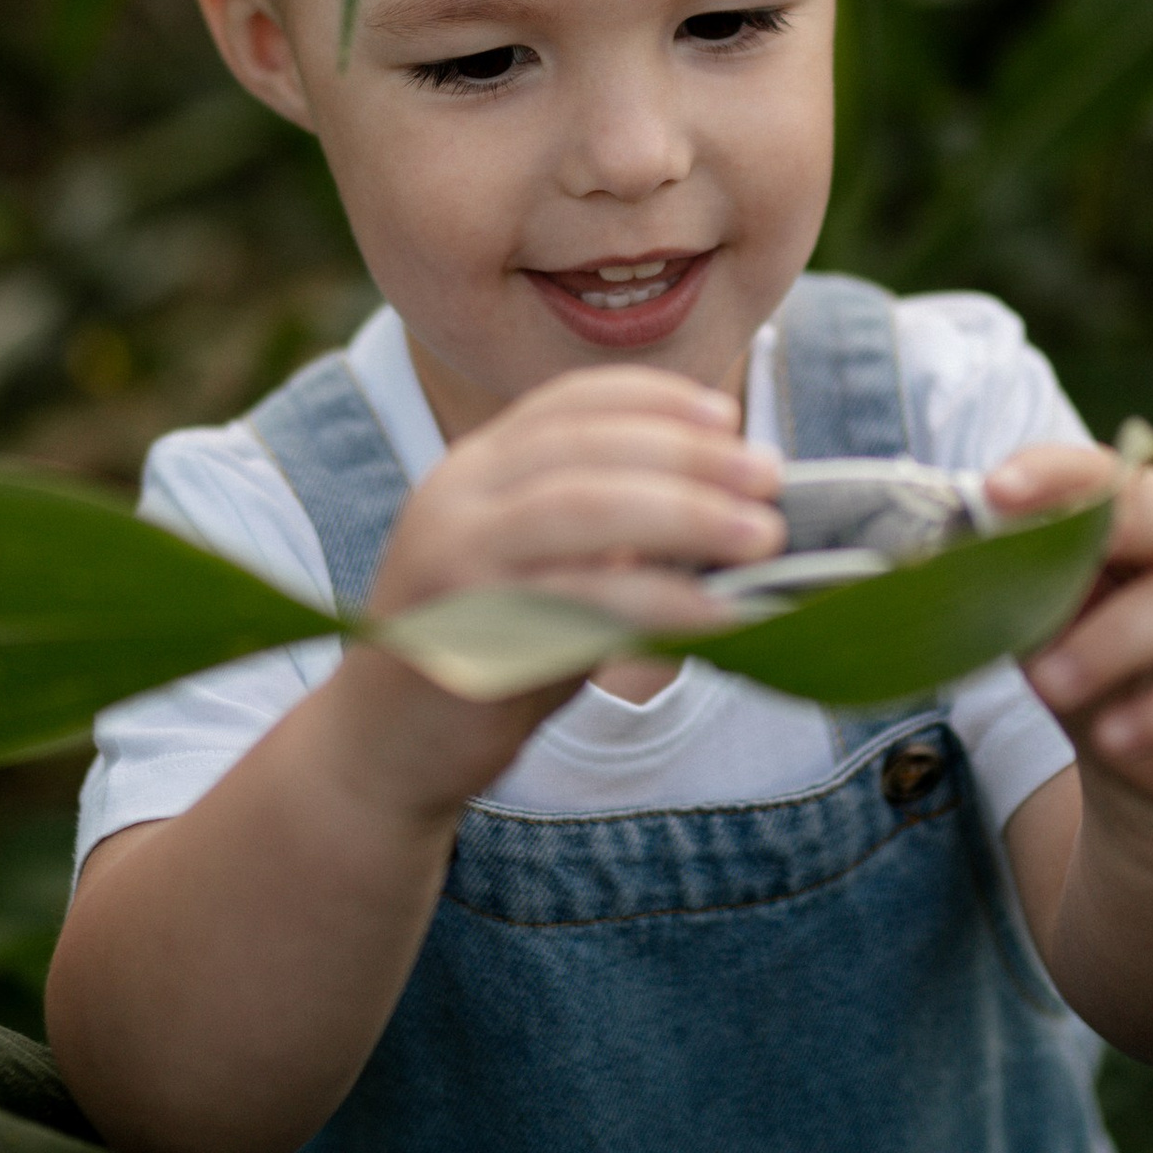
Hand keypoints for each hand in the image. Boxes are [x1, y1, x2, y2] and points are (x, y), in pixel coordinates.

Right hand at [345, 371, 785, 814]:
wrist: (382, 752)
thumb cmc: (483, 658)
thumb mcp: (541, 573)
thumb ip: (607, 537)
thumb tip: (727, 512)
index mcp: (473, 468)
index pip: (570, 401)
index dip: (657, 399)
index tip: (729, 416)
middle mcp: (455, 496)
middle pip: (588, 448)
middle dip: (691, 456)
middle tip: (770, 479)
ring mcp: (455, 558)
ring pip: (584, 506)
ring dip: (687, 512)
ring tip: (763, 536)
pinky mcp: (468, 629)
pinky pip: (581, 599)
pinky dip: (661, 598)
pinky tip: (718, 613)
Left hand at [987, 443, 1152, 822]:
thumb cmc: (1102, 665)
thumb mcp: (1054, 623)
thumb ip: (1022, 584)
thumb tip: (958, 555)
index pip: (1107, 472)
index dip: (1054, 476)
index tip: (995, 490)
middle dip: (1090, 539)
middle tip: (1021, 580)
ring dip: (1112, 644)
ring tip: (1050, 687)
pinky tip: (1115, 738)